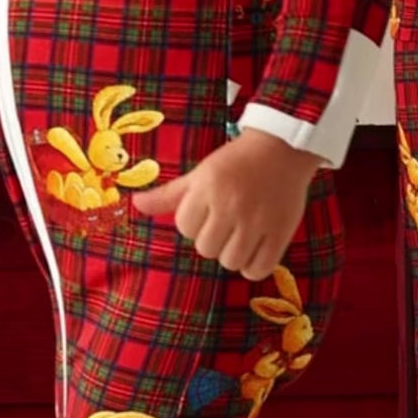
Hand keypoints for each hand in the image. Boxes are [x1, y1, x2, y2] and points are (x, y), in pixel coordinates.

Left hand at [132, 128, 321, 281]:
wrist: (283, 148)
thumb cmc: (237, 161)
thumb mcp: (200, 173)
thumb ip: (168, 195)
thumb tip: (135, 204)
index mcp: (209, 188)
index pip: (185, 227)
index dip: (194, 221)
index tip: (209, 210)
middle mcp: (232, 205)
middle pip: (206, 248)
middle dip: (212, 238)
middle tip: (226, 221)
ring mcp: (258, 221)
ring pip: (230, 261)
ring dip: (232, 253)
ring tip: (240, 234)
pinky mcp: (281, 233)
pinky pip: (258, 269)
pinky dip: (253, 266)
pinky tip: (254, 249)